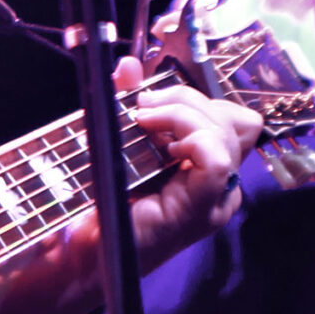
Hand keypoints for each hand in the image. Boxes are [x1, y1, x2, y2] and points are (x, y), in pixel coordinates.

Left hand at [115, 55, 261, 268]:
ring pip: (225, 133)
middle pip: (233, 120)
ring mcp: (215, 202)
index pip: (233, 119)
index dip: (197, 100)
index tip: (153, 101)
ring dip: (180, 113)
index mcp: (210, 168)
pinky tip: (158, 142)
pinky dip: (188, 136)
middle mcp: (222, 186)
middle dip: (185, 100)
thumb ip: (129, 101)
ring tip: (142, 119)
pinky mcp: (199, 213)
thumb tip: (129, 64)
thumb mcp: (118, 138)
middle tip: (142, 107)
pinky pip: (215, 161)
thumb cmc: (101, 197)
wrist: (82, 249)